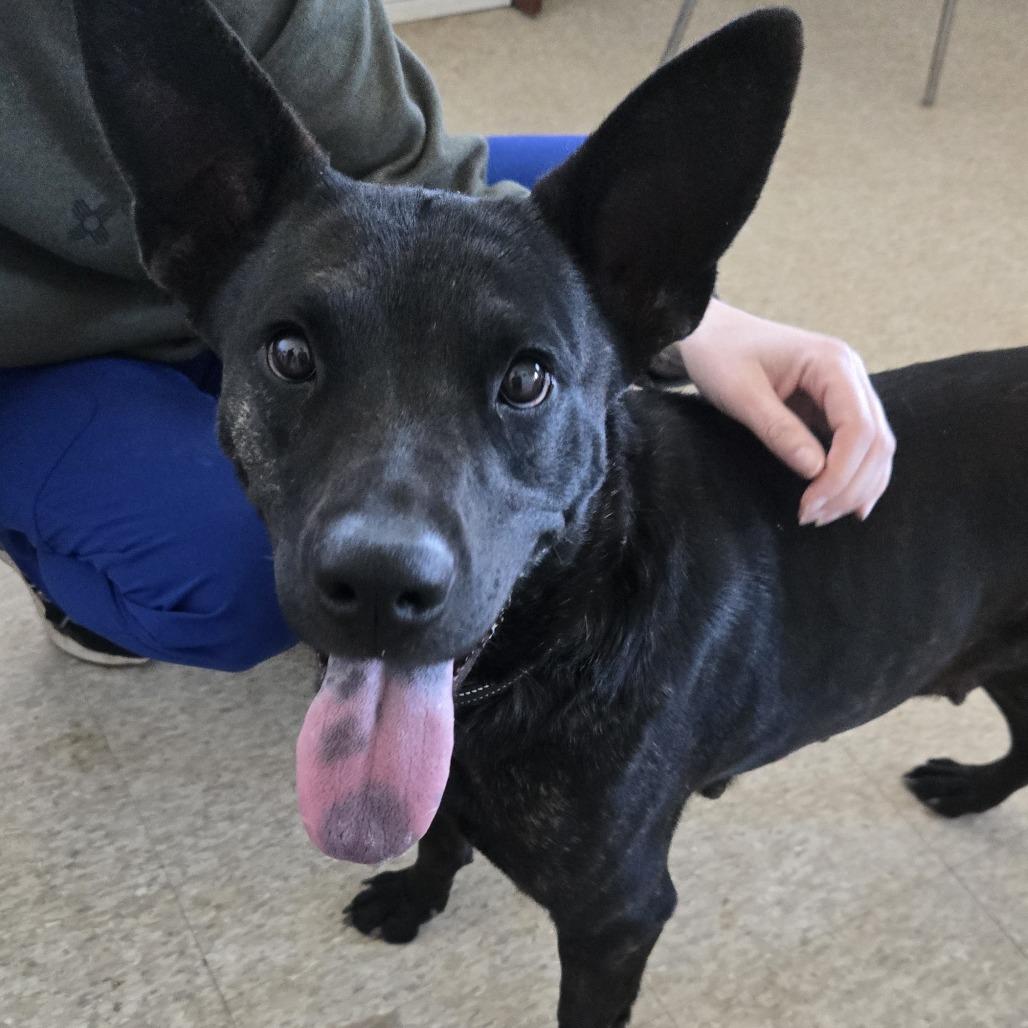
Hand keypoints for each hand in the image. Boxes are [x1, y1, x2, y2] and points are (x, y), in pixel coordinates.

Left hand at [673, 299, 894, 524]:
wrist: (710, 334)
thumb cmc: (721, 356)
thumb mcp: (742, 395)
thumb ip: (778, 430)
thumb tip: (815, 472)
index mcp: (832, 362)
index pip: (859, 428)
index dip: (840, 474)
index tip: (809, 505)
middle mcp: (850, 373)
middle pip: (876, 441)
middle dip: (850, 486)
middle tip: (813, 518)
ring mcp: (847, 388)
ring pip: (875, 446)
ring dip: (856, 486)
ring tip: (822, 516)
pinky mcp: (835, 404)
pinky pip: (858, 444)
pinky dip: (854, 475)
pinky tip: (841, 502)